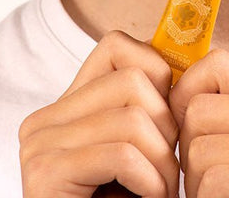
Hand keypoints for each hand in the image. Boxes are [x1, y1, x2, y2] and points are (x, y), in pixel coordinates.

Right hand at [19, 30, 179, 197]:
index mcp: (67, 106)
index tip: (171, 116)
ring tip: (160, 192)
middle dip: (167, 124)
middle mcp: (44, 120)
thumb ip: (150, 105)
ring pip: (133, 115)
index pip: (118, 45)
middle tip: (167, 168)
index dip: (159, 72)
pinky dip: (150, 181)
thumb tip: (189, 57)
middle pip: (133, 78)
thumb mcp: (143, 147)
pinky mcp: (44, 175)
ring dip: (163, 162)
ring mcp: (39, 145)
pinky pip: (123, 153)